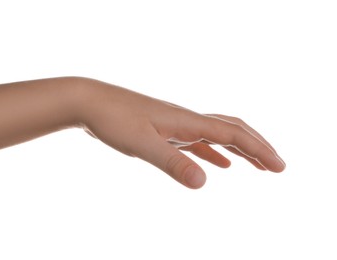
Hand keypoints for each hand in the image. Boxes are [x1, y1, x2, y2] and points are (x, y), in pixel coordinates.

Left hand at [78, 78, 285, 188]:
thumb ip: (172, 163)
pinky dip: (214, 152)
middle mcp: (186, 120)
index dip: (259, 150)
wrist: (89, 102)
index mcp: (187, 121)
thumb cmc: (112, 120)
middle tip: (277, 166)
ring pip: (217, 135)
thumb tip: (204, 183)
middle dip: (256, 147)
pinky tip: (219, 164)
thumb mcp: (142, 144)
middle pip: (232, 130)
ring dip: (240, 149)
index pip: (233, 134)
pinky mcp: (164, 130)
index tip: (280, 167)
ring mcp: (176, 124)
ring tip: (256, 164)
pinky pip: (198, 141)